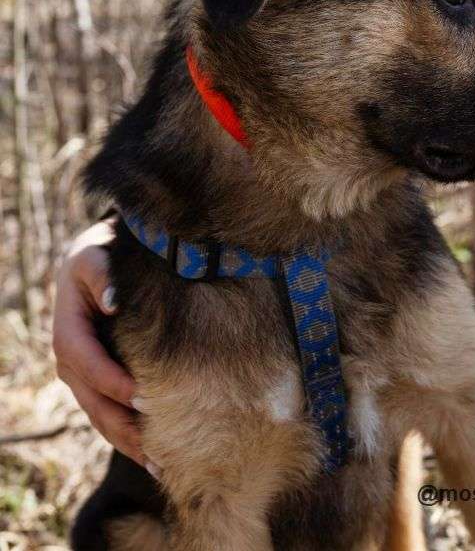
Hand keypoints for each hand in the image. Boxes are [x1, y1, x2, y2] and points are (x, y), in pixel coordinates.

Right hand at [53, 219, 146, 467]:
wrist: (96, 262)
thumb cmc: (100, 257)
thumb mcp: (95, 256)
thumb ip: (101, 274)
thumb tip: (111, 300)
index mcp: (67, 332)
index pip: (86, 362)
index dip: (111, 381)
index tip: (142, 395)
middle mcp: (70, 361)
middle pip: (93, 401)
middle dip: (123, 425)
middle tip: (157, 446)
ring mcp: (82, 378)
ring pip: (101, 417)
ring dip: (129, 441)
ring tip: (160, 463)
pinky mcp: (98, 384)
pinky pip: (110, 416)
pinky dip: (130, 438)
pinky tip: (155, 457)